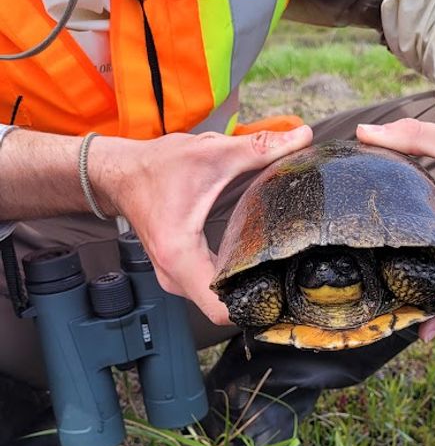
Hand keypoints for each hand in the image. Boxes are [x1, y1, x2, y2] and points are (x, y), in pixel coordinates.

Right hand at [89, 126, 312, 323]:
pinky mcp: (178, 274)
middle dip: (258, 294)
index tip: (282, 292)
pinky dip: (232, 280)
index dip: (255, 306)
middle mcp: (175, 276)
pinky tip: (253, 262)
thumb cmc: (157, 167)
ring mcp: (175, 279)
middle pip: (224, 308)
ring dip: (245, 287)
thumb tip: (302, 135)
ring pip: (217, 300)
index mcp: (181, 256)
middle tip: (291, 276)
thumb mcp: (212, 153)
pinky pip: (210, 290)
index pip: (220, 310)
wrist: (121, 173)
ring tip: (277, 268)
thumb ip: (260, 147)